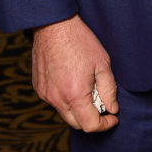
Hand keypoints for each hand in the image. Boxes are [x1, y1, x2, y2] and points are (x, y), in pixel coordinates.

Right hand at [32, 14, 119, 131]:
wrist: (54, 25)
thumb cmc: (80, 41)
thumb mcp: (102, 63)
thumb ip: (108, 90)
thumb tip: (112, 109)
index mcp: (75, 95)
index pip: (90, 125)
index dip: (105, 124)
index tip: (113, 117)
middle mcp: (57, 99)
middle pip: (77, 124)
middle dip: (92, 119)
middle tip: (102, 102)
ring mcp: (45, 94)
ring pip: (64, 113)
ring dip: (78, 109)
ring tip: (88, 88)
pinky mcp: (39, 88)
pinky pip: (54, 101)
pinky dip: (66, 99)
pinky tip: (73, 82)